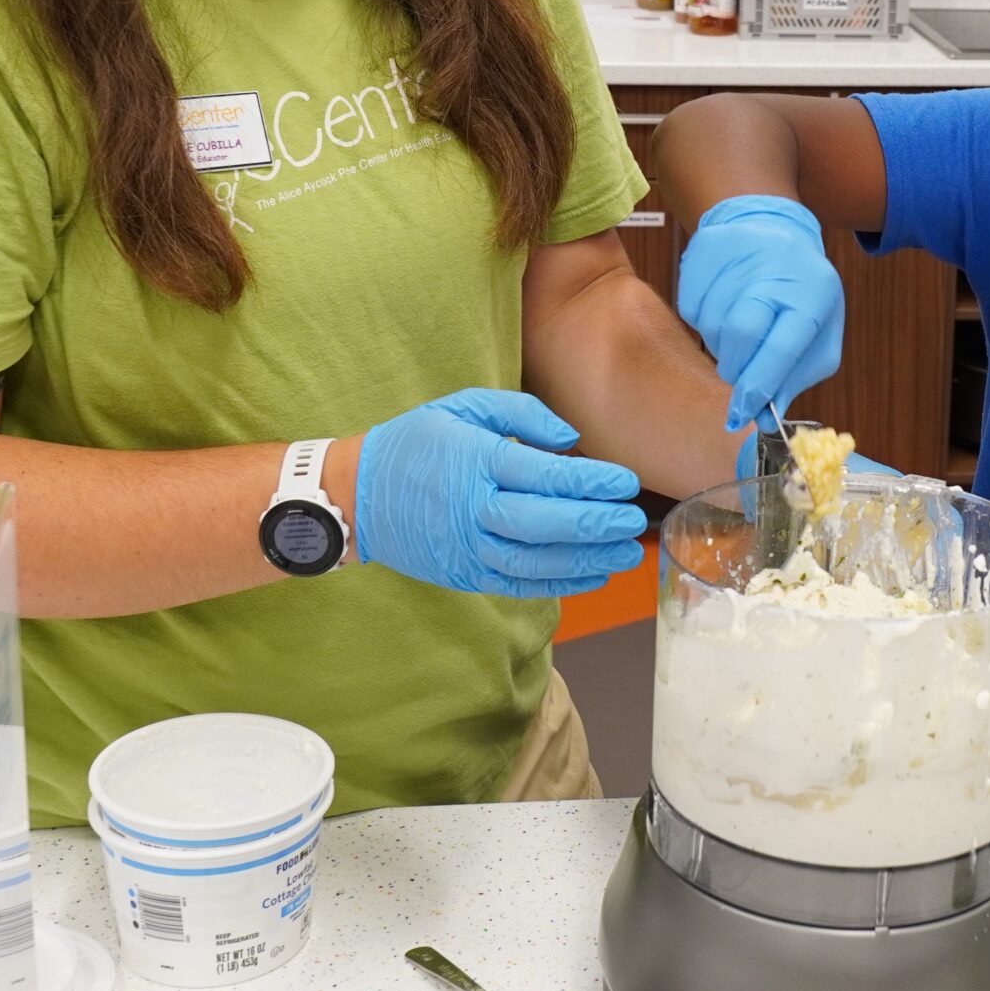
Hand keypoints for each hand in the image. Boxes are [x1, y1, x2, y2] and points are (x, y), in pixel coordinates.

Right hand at [352, 389, 643, 598]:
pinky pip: (517, 584)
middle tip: (634, 520)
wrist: (355, 495)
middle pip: (541, 523)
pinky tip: (593, 574)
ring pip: (533, 562)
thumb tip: (570, 440)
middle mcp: (471, 509)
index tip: (626, 482)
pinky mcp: (464, 574)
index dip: (589, 482)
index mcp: (474, 462)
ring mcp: (466, 548)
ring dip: (585, 561)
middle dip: (594, 524)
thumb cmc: (417, 442)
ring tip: (625, 554)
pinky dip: (559, 584)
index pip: (540, 475)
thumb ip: (521, 414)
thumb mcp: (463, 406)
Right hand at [677, 196, 843, 430]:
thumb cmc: (800, 293)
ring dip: (719, 343)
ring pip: (712, 323)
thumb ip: (793, 378)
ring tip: (738, 329)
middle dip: (734, 366)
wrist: (773, 229)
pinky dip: (702, 320)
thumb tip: (763, 419)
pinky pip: (691, 307)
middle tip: (736, 373)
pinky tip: (723, 305)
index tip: (742, 414)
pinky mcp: (705, 249)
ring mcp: (739, 254)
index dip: (758, 386)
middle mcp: (777, 269)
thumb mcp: (817, 334)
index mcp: (814, 293)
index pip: (781, 348)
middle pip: (740, 333)